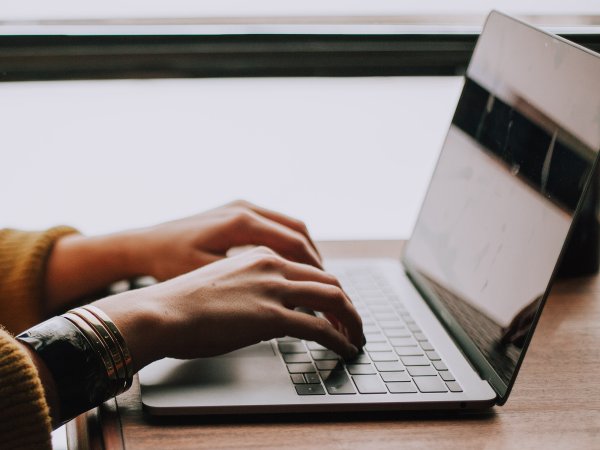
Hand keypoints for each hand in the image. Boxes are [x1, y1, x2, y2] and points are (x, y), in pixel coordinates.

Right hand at [93, 247, 363, 371]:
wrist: (160, 310)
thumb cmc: (182, 303)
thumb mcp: (224, 283)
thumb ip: (252, 289)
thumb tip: (269, 311)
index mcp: (261, 255)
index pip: (309, 269)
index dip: (328, 288)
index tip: (335, 305)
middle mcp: (272, 265)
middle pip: (328, 280)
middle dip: (347, 304)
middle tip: (354, 322)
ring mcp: (273, 289)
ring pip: (332, 298)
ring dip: (351, 319)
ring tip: (356, 336)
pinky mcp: (271, 316)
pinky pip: (320, 327)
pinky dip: (339, 338)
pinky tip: (345, 348)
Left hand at [131, 200, 321, 280]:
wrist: (143, 244)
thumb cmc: (169, 263)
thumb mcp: (208, 278)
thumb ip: (248, 285)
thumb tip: (285, 301)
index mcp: (241, 223)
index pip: (294, 243)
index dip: (314, 269)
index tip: (326, 289)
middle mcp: (245, 208)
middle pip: (298, 231)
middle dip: (316, 260)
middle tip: (328, 286)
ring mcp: (241, 206)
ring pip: (289, 225)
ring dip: (305, 250)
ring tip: (314, 277)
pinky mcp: (236, 211)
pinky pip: (275, 224)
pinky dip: (289, 244)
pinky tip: (290, 264)